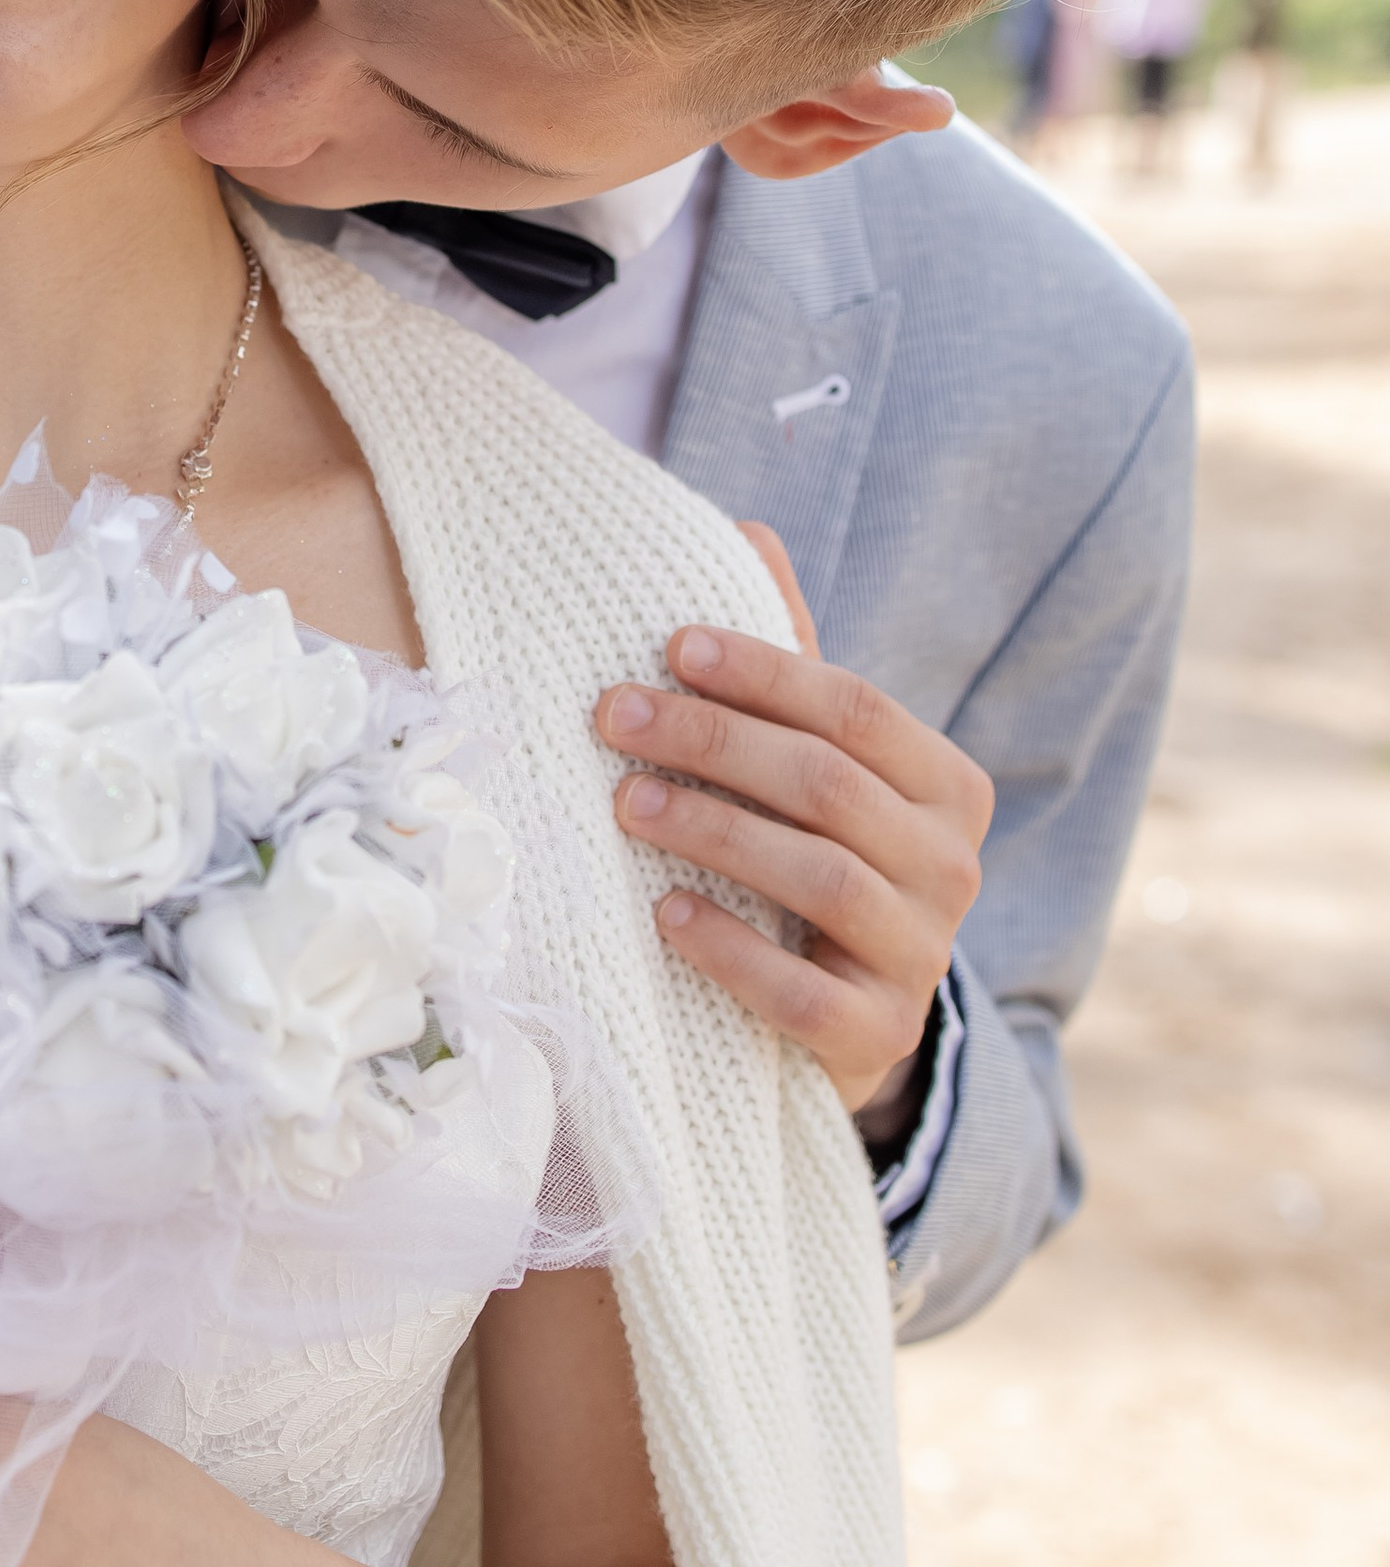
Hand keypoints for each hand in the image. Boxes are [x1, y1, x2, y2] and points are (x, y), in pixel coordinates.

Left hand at [599, 525, 992, 1126]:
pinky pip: (802, 992)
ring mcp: (920, 956)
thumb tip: (748, 530)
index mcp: (946, 786)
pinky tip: (664, 913)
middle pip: (829, 785)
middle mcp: (951, 867)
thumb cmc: (816, 856)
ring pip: (821, 878)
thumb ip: (791, 661)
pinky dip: (730, 949)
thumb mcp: (816, 761)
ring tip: (626, 802)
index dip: (763, 672)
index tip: (670, 645)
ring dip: (714, 831)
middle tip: (614, 716)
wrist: (845, 1015)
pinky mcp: (875, 1037)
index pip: (856, 710)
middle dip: (714, 742)